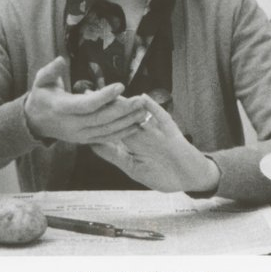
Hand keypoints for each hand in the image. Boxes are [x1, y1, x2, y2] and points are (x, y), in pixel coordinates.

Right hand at [24, 57, 147, 143]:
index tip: (121, 85)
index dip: (104, 96)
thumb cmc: (41, 96)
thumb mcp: (41, 80)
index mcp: (62, 109)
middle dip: (123, 110)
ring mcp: (80, 135)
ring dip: (127, 122)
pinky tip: (137, 125)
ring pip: (107, 130)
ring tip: (144, 111)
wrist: (35, 122)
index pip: (86, 104)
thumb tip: (61, 60)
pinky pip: (107, 138)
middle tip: (141, 99)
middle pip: (101, 119)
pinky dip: (123, 133)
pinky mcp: (86, 140)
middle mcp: (72, 125)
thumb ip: (51, 70)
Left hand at [91, 94, 220, 193]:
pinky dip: (153, 108)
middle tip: (90, 93)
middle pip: (123, 117)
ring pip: (139, 114)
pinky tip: (143, 98)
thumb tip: (92, 143)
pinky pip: (161, 117)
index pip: (112, 127)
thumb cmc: (163, 174)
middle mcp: (143, 133)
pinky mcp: (171, 132)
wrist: (189, 178)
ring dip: (127, 104)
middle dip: (108, 106)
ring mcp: (156, 131)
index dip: (98, 118)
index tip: (82, 108)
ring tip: (111, 93)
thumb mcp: (133, 168)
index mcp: (132, 142)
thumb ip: (114, 155)